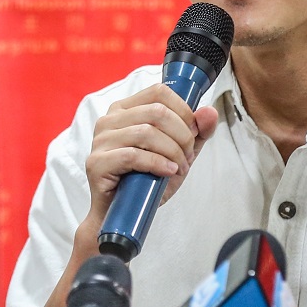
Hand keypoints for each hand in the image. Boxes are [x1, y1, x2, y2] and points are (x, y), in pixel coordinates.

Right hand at [81, 83, 218, 232]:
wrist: (124, 215)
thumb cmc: (147, 180)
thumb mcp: (179, 152)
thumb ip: (197, 131)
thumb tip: (209, 111)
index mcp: (126, 109)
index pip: (159, 92)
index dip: (183, 111)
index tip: (193, 133)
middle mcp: (109, 119)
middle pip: (156, 112)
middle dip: (181, 135)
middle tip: (187, 156)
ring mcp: (100, 140)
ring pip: (146, 132)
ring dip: (172, 152)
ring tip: (178, 168)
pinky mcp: (97, 163)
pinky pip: (133, 155)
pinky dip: (157, 163)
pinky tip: (168, 172)